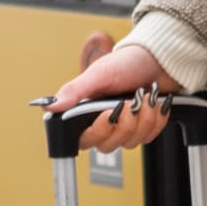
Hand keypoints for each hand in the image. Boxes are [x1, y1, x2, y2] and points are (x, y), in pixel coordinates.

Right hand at [53, 41, 179, 155]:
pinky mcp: (143, 129)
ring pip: (130, 142)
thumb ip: (75, 91)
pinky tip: (154, 104)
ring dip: (142, 119)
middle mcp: (104, 123)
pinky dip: (155, 120)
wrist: (157, 60)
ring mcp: (124, 128)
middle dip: (124, 123)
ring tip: (145, 98)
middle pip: (108, 145)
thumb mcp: (99, 74)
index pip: (84, 139)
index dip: (98, 132)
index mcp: (87, 112)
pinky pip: (148, 137)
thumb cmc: (126, 63)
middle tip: (129, 102)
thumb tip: (50, 106)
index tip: (108, 114)